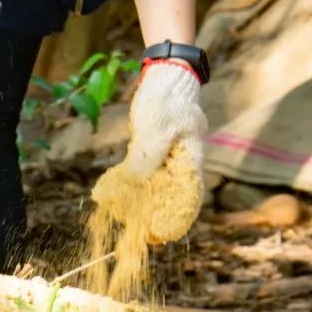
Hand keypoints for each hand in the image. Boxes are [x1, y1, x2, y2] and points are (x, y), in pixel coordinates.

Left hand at [92, 61, 206, 242]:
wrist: (166, 74)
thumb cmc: (165, 101)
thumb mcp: (155, 131)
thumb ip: (146, 158)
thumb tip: (134, 185)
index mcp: (192, 161)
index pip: (189, 199)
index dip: (176, 221)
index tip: (160, 236)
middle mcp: (184, 162)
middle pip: (173, 196)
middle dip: (157, 215)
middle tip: (138, 233)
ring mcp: (172, 155)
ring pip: (160, 185)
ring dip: (145, 201)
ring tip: (125, 216)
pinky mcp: (158, 148)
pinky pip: (148, 171)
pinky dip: (136, 182)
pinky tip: (119, 191)